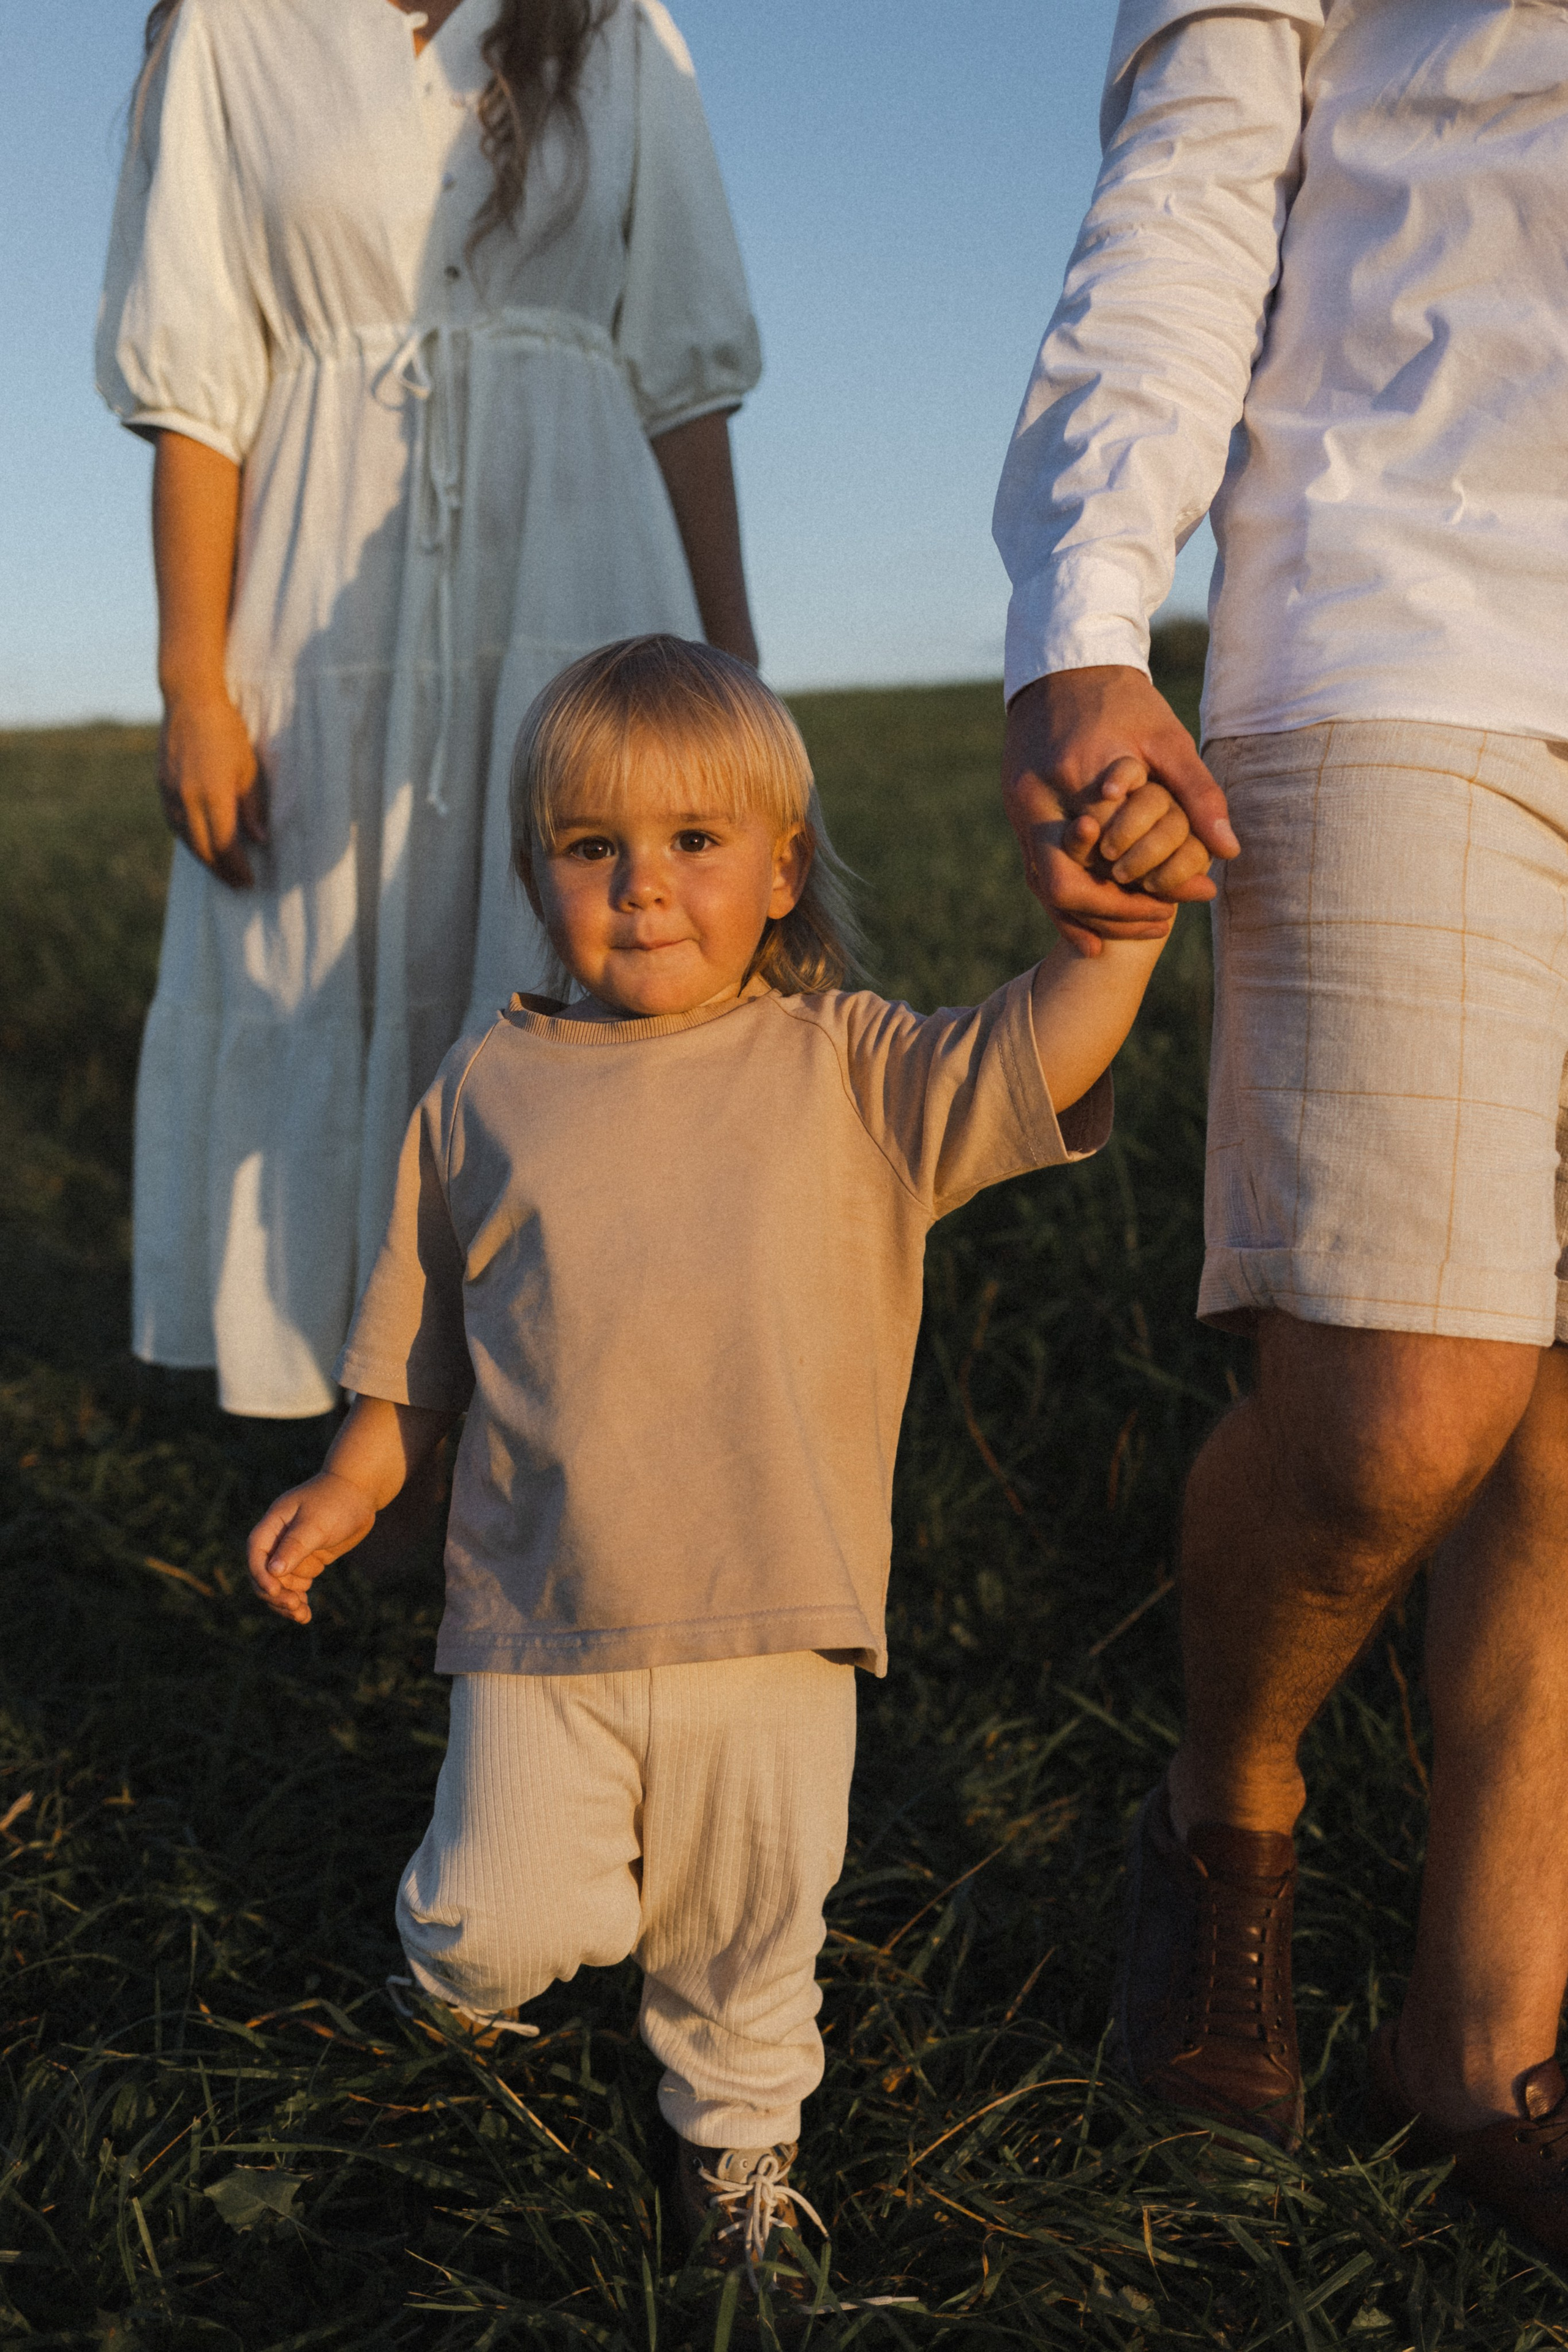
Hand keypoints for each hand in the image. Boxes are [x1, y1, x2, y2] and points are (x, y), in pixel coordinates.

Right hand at [159, 691, 268, 888]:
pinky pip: (174, 823)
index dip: (238, 867)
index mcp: (213, 795)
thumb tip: (259, 840)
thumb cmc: (226, 732)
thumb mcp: (248, 768)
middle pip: (204, 849)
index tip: (250, 881)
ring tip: (221, 871)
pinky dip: (188, 840)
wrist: (189, 701)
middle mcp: (187, 798)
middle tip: (238, 885)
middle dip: (222, 871)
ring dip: (204, 859)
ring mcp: (171, 793)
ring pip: (186, 839)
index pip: (226, 845)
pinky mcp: (162, 785)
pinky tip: (200, 845)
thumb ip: (252, 807)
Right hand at [247, 1471, 377, 1624]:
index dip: (260, 1574)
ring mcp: (294, 1550)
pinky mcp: (309, 1558)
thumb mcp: (317, 1523)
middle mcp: (279, 1538)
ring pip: (281, 1583)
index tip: (274, 1591)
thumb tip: (273, 1571)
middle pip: (265, 1573)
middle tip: (295, 1606)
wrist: (362, 1491)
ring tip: (302, 1616)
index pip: (256, 1552)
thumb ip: (295, 1545)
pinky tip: (305, 1615)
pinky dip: (299, 1598)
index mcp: (274, 1523)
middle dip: (276, 1593)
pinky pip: (297, 1584)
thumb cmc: (338, 1500)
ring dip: (287, 1602)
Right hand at [1004, 666, 1237, 955]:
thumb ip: (1198, 793)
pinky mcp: (1017, 810)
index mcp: (1075, 778)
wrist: (1064, 664)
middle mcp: (1037, 799)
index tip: (1173, 909)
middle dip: (1110, 913)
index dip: (1134, 894)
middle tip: (1158, 924)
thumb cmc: (1123, 700)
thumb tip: (1230, 850)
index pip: (1099, 860)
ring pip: (1042, 885)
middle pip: (1061, 885)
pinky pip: (1034, 869)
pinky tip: (1091, 926)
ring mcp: (1020, 808)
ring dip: (1084, 915)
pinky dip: (1064, 899)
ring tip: (1130, 933)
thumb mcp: (1167, 739)